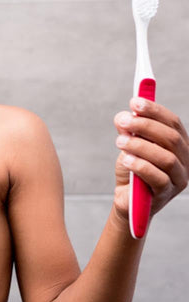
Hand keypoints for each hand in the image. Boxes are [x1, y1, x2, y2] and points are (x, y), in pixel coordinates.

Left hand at [113, 98, 188, 223]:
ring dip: (140, 146)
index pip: (173, 123)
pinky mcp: (166, 194)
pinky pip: (157, 177)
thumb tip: (124, 116)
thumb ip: (128, 130)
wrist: (127, 199)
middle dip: (145, 125)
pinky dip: (139, 165)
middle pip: (171, 138)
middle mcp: (185, 161)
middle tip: (122, 121)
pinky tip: (125, 160)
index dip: (155, 111)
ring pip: (166, 158)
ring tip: (119, 142)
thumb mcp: (129, 145)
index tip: (134, 102)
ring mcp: (178, 179)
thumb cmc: (132, 169)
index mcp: (179, 145)